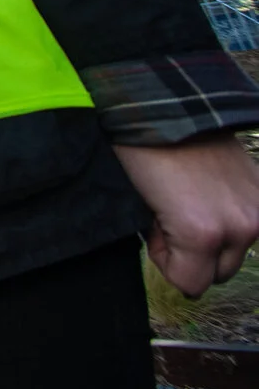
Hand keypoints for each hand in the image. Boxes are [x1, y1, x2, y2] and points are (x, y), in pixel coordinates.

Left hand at [113, 134, 258, 297]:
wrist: (167, 104)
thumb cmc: (141, 152)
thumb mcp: (141, 207)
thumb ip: (163, 242)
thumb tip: (174, 258)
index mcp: (201, 234)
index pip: (190, 284)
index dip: (167, 262)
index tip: (155, 232)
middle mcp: (239, 228)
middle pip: (218, 274)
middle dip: (192, 256)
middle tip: (170, 219)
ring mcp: (257, 211)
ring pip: (237, 253)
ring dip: (215, 240)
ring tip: (189, 205)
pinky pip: (249, 226)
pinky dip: (231, 220)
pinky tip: (209, 196)